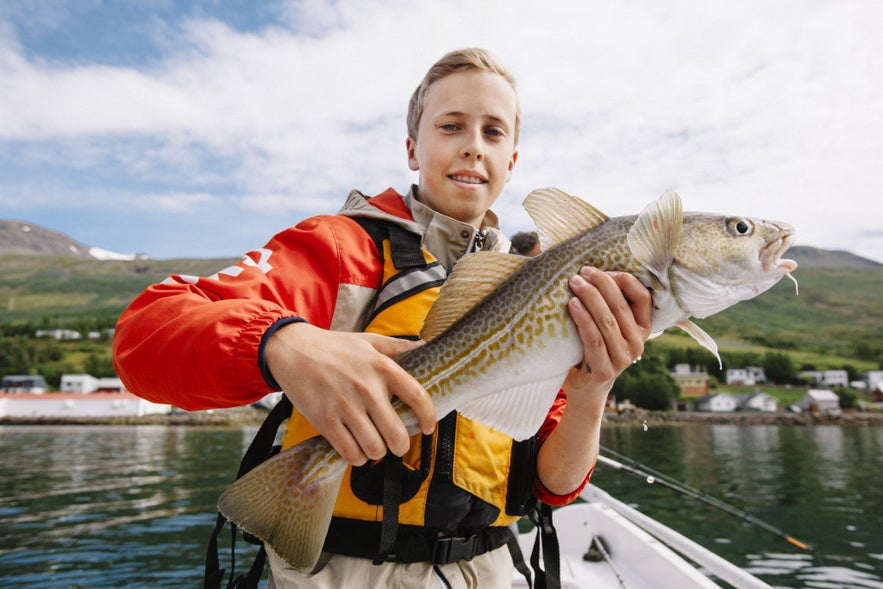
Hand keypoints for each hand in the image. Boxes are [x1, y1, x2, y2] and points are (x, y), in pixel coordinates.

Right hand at [264, 322, 435, 465]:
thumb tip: (424, 344)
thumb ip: (396, 346)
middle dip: (400, 446)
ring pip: (374, 449)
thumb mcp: (367, 340)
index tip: (428, 428)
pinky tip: (356, 450)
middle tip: (396, 444)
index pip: (418, 397)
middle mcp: (367, 388)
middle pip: (397, 434)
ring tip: (374, 446)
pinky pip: (350, 453)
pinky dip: (356, 457)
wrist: (291, 350)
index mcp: (382, 367)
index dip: (428, 417)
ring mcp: (345, 407)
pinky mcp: (325, 421)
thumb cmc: (332, 346)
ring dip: (377, 453)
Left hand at [564, 267, 651, 403]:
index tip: (604, 270)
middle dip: (602, 284)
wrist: (587, 387)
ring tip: (575, 283)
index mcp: (643, 329)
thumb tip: (596, 271)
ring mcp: (622, 358)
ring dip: (590, 298)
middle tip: (583, 271)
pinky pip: (593, 339)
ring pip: (607, 321)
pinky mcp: (605, 370)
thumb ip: (612, 305)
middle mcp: (637, 343)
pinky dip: (583, 319)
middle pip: (621, 306)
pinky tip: (572, 304)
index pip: (643, 298)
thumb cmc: (596, 347)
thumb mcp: (611, 326)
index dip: (625, 281)